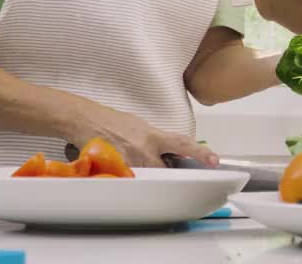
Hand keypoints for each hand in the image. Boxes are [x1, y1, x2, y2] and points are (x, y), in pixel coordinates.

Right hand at [72, 104, 216, 168]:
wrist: (87, 120)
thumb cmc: (113, 122)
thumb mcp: (142, 126)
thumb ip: (158, 140)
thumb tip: (171, 150)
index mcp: (153, 136)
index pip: (182, 144)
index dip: (200, 153)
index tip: (214, 160)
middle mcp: (144, 150)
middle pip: (166, 171)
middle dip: (167, 173)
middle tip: (164, 170)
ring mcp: (130, 162)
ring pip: (149, 178)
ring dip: (149, 176)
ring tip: (136, 164)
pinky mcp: (116, 171)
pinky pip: (131, 181)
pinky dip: (132, 179)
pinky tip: (124, 170)